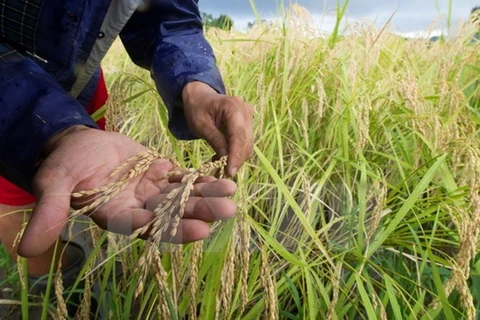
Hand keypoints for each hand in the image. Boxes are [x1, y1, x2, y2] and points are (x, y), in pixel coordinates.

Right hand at [17, 126, 236, 257]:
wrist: (78, 144)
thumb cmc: (65, 164)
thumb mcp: (54, 184)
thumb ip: (48, 211)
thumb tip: (27, 249)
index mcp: (117, 215)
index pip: (147, 227)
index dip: (172, 229)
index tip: (199, 230)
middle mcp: (139, 208)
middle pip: (173, 213)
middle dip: (200, 212)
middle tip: (227, 212)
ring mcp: (151, 191)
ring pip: (183, 196)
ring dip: (207, 195)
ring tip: (232, 194)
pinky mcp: (159, 173)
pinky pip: (183, 178)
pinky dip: (201, 179)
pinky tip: (222, 179)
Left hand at [182, 81, 253, 176]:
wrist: (201, 97)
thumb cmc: (198, 109)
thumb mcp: (201, 125)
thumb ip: (215, 140)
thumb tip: (226, 159)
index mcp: (233, 106)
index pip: (238, 135)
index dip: (236, 156)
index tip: (230, 172)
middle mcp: (245, 110)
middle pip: (245, 142)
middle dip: (236, 159)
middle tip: (222, 172)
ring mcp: (249, 117)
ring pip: (247, 145)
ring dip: (236, 157)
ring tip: (218, 163)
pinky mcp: (248, 124)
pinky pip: (245, 143)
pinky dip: (236, 153)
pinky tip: (222, 156)